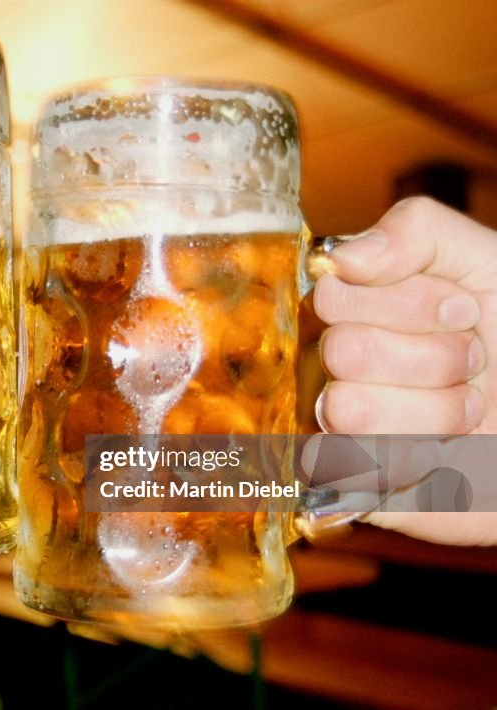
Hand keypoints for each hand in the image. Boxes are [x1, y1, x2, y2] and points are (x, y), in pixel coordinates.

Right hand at [313, 196, 496, 544]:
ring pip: (348, 408)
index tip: (465, 311)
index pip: (333, 295)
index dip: (408, 304)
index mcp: (363, 311)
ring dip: (434, 410)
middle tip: (475, 362)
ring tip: (469, 410)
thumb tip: (339, 257)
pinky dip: (420, 463)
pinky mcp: (357, 491)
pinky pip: (350, 472)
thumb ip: (415, 234)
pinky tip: (447, 457)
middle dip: (433, 356)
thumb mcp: (491, 265)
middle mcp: (344, 369)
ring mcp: (345, 431)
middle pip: (343, 350)